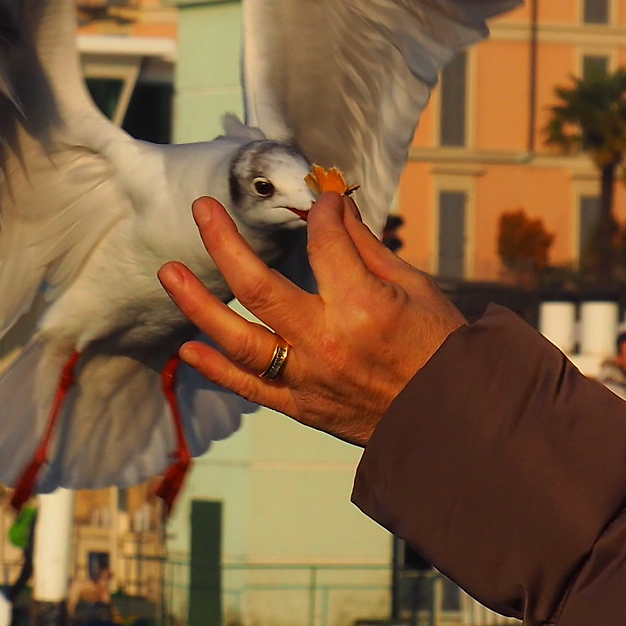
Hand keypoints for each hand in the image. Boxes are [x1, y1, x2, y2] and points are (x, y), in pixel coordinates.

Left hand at [157, 192, 464, 446]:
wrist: (456, 423)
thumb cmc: (442, 350)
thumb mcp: (415, 289)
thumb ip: (365, 248)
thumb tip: (333, 205)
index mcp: (363, 307)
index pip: (325, 243)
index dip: (323, 213)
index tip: (323, 203)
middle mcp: (326, 343)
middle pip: (259, 286)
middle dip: (225, 242)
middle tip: (202, 209)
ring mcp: (308, 379)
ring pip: (239, 340)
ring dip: (199, 304)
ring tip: (169, 272)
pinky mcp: (302, 407)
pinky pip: (249, 388)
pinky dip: (216, 368)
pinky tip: (188, 347)